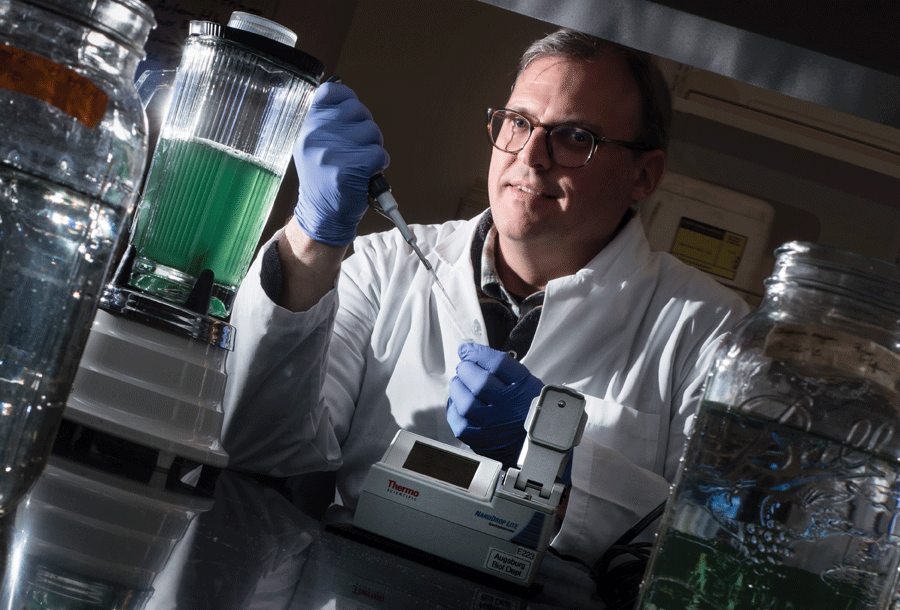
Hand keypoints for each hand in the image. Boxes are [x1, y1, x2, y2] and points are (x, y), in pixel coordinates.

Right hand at [293, 82, 388, 245]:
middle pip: (358, 110)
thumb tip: (344, 95)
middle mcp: (315, 136)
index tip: (353, 115)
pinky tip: (368, 173)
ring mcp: (331, 153)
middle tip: (359, 147)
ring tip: (361, 162)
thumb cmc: (325, 178)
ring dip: (374, 147)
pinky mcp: (348, 170)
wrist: (322, 214)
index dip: (349, 99)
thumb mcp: (314, 145)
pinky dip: (380, 163)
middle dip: (366, 128)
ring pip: (372, 132)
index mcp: (307, 127)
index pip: (332, 92)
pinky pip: (379, 153)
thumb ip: (327, 121)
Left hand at [447, 343, 543, 468]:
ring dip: (458, 387)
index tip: (468, 350)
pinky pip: (459, 422)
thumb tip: (476, 354)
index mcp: (524, 388)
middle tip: (465, 367)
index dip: (477, 353)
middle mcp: (509, 406)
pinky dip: (454, 409)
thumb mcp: (529, 385)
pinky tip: (459, 403)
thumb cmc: (531, 413)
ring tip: (460, 383)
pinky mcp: (481, 440)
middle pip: (479, 380)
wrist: (536, 447)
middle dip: (466, 368)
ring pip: (465, 401)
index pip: (498, 363)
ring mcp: (494, 425)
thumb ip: (506, 370)